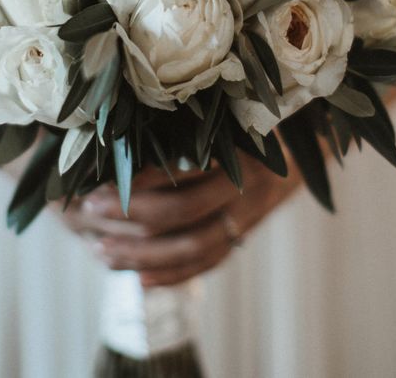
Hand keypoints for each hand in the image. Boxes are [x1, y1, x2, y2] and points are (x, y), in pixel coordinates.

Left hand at [57, 148, 300, 286]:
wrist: (304, 151)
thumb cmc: (253, 124)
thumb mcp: (228, 114)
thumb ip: (189, 124)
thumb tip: (126, 134)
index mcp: (238, 150)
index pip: (182, 171)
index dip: (139, 180)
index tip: (100, 180)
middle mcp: (246, 187)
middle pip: (181, 212)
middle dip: (130, 215)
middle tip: (91, 210)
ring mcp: (247, 218)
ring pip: (191, 247)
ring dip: (143, 254)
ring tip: (102, 252)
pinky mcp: (244, 238)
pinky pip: (207, 264)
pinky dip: (172, 275)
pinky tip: (138, 280)